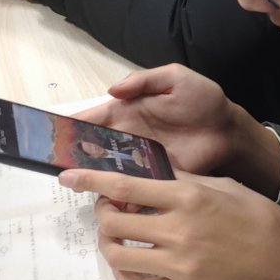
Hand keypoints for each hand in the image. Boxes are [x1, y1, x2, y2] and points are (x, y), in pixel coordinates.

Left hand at [69, 170, 279, 279]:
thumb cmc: (253, 213)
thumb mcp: (218, 183)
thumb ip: (179, 181)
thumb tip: (142, 179)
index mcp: (188, 197)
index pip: (127, 186)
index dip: (93, 181)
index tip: (69, 178)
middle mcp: (179, 231)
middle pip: (116, 223)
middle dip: (104, 213)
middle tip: (109, 208)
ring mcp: (180, 265)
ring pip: (119, 257)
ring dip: (110, 244)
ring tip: (117, 236)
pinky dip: (126, 274)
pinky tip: (131, 262)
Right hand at [75, 66, 279, 187]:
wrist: (228, 129)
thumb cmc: (203, 99)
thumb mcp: (175, 78)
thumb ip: (144, 80)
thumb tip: (112, 90)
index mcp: (129, 111)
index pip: (94, 117)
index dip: (72, 125)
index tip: (51, 136)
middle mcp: (130, 136)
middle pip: (95, 148)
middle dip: (75, 157)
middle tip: (60, 167)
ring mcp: (142, 158)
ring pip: (110, 170)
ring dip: (95, 178)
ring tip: (79, 187)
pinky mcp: (157, 176)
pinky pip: (134, 187)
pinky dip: (122, 195)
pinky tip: (112, 202)